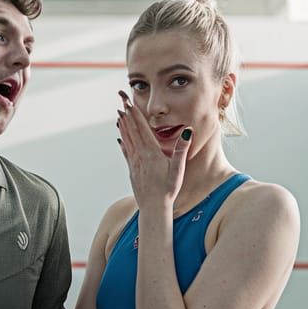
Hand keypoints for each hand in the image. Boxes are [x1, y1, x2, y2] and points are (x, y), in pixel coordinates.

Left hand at [116, 90, 190, 211]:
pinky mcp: (132, 170)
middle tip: (121, 100)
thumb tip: (187, 131)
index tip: (129, 102)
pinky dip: (123, 141)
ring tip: (120, 114)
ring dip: (124, 125)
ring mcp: (134, 162)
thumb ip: (181, 149)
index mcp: (151, 152)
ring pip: (127, 139)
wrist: (153, 208)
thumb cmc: (168, 189)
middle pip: (132, 130)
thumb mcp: (178, 169)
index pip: (142, 128)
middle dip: (127, 114)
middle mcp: (140, 155)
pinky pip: (126, 152)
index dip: (135, 114)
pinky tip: (119, 137)